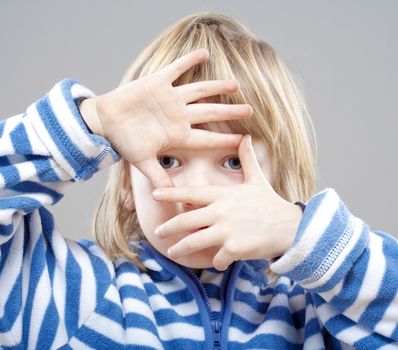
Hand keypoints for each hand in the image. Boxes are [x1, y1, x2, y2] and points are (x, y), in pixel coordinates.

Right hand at [79, 48, 252, 187]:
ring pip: (200, 91)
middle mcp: (178, 116)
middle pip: (210, 113)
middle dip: (230, 112)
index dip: (225, 139)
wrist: (106, 122)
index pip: (207, 138)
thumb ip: (158, 178)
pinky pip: (176, 69)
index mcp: (177, 134)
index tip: (243, 140)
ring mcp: (170, 99)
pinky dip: (189, 61)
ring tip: (235, 85)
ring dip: (217, 87)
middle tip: (250, 110)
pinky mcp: (157, 83)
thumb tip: (169, 200)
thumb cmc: (124, 142)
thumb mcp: (143, 162)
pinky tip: (204, 52)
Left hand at [151, 135, 302, 270]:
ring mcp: (226, 230)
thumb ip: (247, 159)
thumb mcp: (257, 179)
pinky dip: (216, 261)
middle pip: (186, 220)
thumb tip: (246, 137)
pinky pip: (217, 258)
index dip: (171, 193)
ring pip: (194, 241)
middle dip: (169, 227)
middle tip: (158, 232)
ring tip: (173, 252)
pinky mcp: (234, 249)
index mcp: (223, 195)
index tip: (155, 194)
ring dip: (181, 248)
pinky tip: (218, 262)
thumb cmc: (270, 203)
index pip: (191, 193)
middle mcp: (221, 211)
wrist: (291, 226)